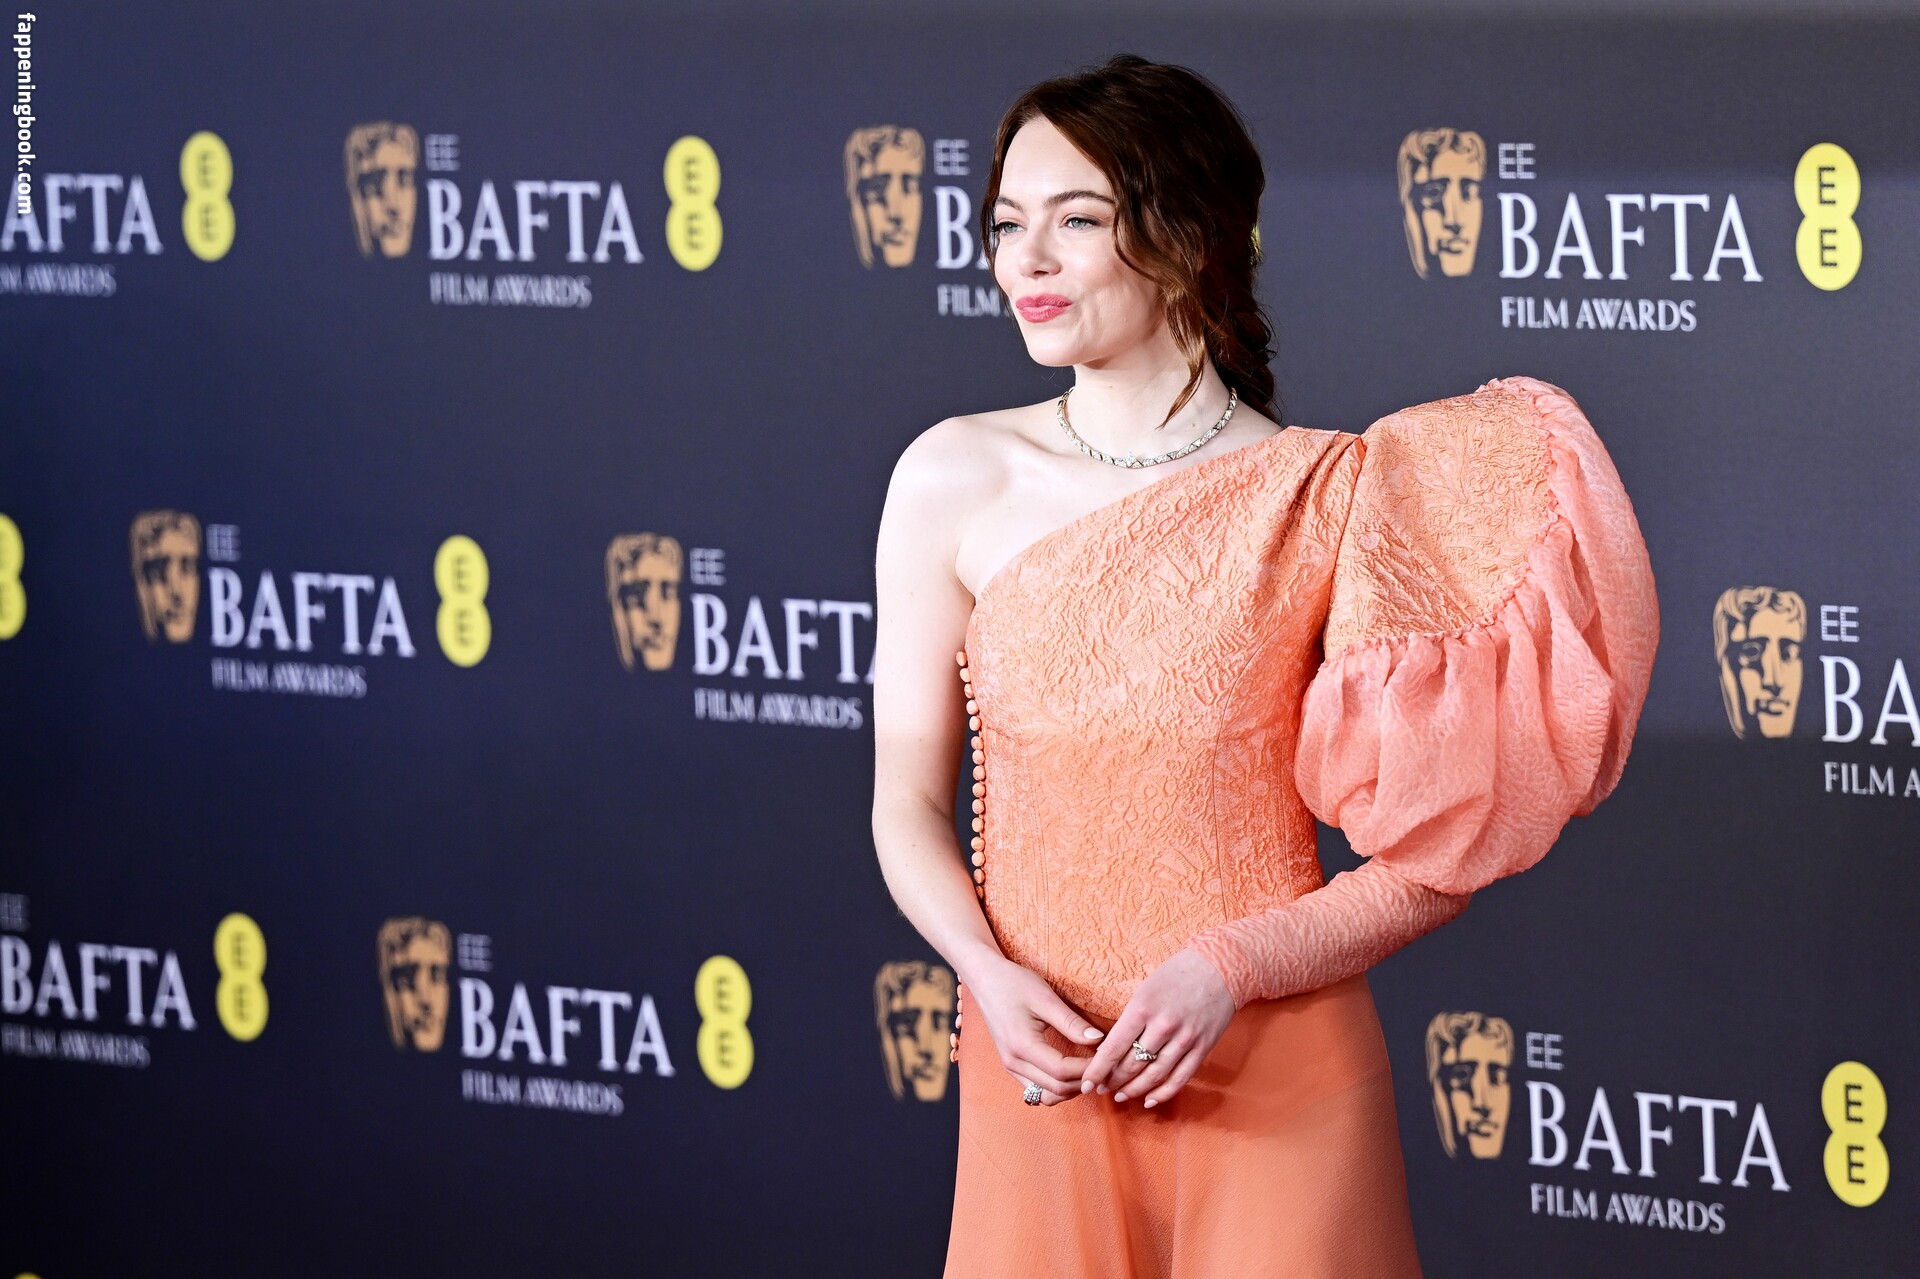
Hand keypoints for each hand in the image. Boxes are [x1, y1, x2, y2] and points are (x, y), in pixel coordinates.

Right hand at [961, 955, 1105, 1104]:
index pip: (1062, 1071)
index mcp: (1021, 1045)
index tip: (1106, 1057)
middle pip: (1056, 1089)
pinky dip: (1057, 1086)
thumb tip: (1099, 1040)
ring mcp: (1010, 1066)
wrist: (985, 979)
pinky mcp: (1012, 1065)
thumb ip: (1071, 1022)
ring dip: (1071, 1089)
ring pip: (1047, 1095)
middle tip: (1104, 1067)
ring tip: (1090, 1071)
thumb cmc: (1013, 983)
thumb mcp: (1045, 997)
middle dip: (1083, 1082)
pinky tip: (1072, 1071)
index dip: (1088, 1069)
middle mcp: (1013, 1062)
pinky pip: (1037, 1088)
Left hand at [1081, 948, 1235, 1107]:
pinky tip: (1149, 1100)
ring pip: (1154, 1076)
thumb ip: (1130, 1019)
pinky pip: (1180, 1079)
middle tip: (1101, 1089)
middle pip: (1131, 1066)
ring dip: (1134, 1090)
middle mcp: (1163, 1026)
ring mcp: (1185, 1039)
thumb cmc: (1176, 974)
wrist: (1220, 966)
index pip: (1113, 1049)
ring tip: (1120, 1096)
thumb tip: (1110, 1049)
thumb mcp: (1145, 989)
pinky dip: (1162, 1094)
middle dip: (1112, 1082)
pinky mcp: (1202, 1048)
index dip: (1097, 1071)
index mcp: (1143, 1008)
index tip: (1086, 1084)